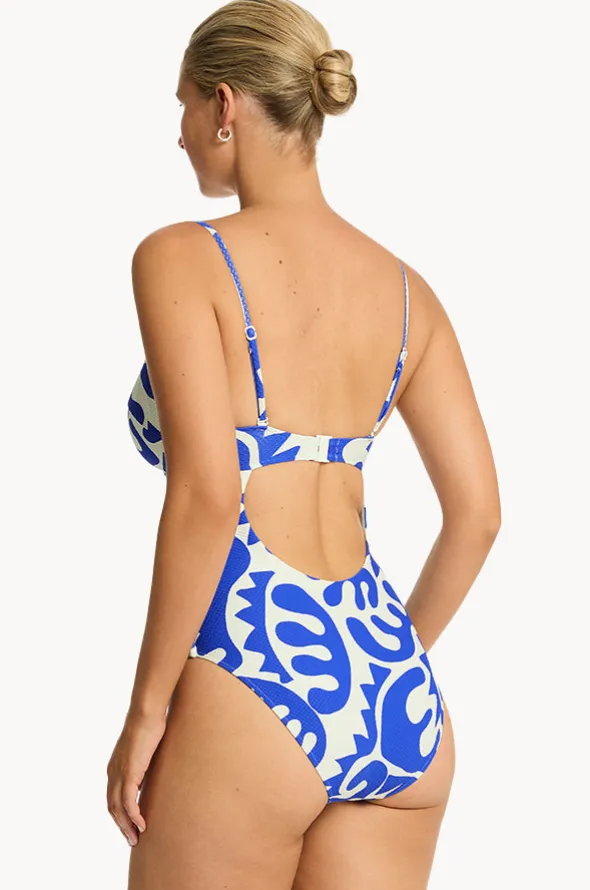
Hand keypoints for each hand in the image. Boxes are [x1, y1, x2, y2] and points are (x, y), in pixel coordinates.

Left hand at [106, 709, 166, 845]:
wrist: (146, 713)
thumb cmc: (148, 726)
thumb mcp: (144, 751)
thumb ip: (143, 765)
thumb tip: (151, 775)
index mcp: (114, 768)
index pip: (113, 798)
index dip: (120, 815)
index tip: (130, 827)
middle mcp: (113, 773)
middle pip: (112, 807)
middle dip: (121, 826)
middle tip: (132, 840)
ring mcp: (119, 773)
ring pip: (118, 808)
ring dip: (126, 826)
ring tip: (136, 839)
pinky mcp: (129, 772)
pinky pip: (129, 801)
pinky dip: (134, 816)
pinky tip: (142, 824)